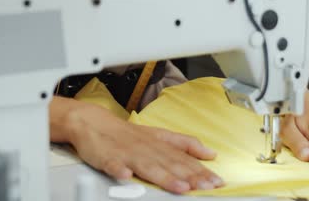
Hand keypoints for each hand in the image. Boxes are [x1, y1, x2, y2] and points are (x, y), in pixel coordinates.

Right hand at [52, 97, 223, 193]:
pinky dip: (119, 170)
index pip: (183, 158)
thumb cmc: (127, 134)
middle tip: (206, 187)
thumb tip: (210, 153)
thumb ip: (184, 144)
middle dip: (189, 176)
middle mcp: (146, 148)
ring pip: (147, 166)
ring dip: (163, 177)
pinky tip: (126, 176)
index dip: (200, 170)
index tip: (216, 181)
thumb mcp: (159, 135)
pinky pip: (112, 164)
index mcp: (159, 144)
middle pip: (170, 163)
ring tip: (179, 187)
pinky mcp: (106, 157)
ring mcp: (126, 153)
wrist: (92, 122)